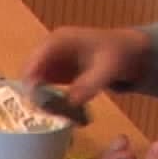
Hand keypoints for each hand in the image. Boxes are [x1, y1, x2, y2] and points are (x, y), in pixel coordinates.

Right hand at [23, 26, 149, 103]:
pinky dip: (49, 102)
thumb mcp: (107, 68)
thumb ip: (90, 84)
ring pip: (35, 83)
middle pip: (30, 73)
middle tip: (42, 115)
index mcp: (58, 41)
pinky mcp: (56, 75)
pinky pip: (45, 90)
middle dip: (33, 93)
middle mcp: (49, 50)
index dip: (30, 80)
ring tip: (51, 117)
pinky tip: (60, 114)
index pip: (35, 59)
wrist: (128, 53)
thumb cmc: (117, 54)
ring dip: (39, 100)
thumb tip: (71, 102)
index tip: (33, 102)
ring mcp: (51, 63)